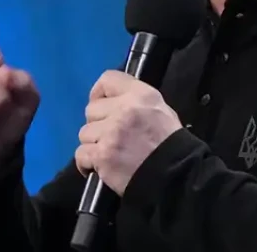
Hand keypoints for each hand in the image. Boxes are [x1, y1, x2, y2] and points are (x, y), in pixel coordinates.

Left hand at [75, 70, 182, 193]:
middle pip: (91, 110)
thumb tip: (112, 101)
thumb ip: (135, 102)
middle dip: (98, 124)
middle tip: (111, 137)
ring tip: (110, 154)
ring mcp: (111, 133)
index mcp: (140, 95)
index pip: (108, 79)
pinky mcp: (102, 155)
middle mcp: (124, 109)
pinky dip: (87, 163)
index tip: (103, 106)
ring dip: (94, 145)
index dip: (100, 93)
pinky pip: (81, 154)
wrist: (176, 178)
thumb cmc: (170, 145)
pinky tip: (100, 168)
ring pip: (84, 133)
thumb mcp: (160, 111)